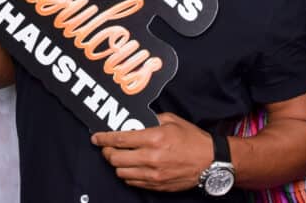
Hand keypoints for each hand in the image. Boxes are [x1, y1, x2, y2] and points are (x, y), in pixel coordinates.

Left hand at [91, 112, 213, 190]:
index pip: (120, 139)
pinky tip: (132, 166)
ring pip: (121, 172)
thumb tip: (135, 120)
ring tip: (120, 157)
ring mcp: (152, 175)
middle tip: (107, 147)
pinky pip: (132, 182)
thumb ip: (151, 119)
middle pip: (115, 158)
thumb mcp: (172, 120)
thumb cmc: (193, 139)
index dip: (103, 138)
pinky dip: (127, 174)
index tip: (96, 137)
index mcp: (154, 138)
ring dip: (117, 164)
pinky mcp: (156, 186)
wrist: (210, 161)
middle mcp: (150, 158)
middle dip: (107, 152)